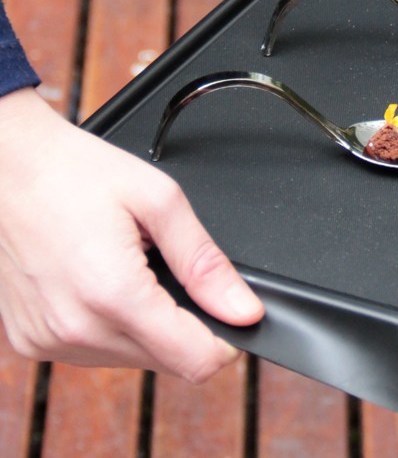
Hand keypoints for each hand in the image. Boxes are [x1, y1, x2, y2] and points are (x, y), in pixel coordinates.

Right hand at [0, 87, 263, 381]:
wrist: (11, 166)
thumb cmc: (76, 173)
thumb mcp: (160, 201)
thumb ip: (206, 262)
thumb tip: (244, 309)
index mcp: (113, 294)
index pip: (194, 361)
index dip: (226, 340)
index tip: (233, 313)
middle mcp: (75, 329)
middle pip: (166, 361)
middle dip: (186, 324)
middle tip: (171, 268)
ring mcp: (48, 340)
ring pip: (132, 359)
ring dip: (148, 325)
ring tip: (131, 267)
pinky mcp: (32, 341)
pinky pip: (95, 351)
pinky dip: (113, 325)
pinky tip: (104, 281)